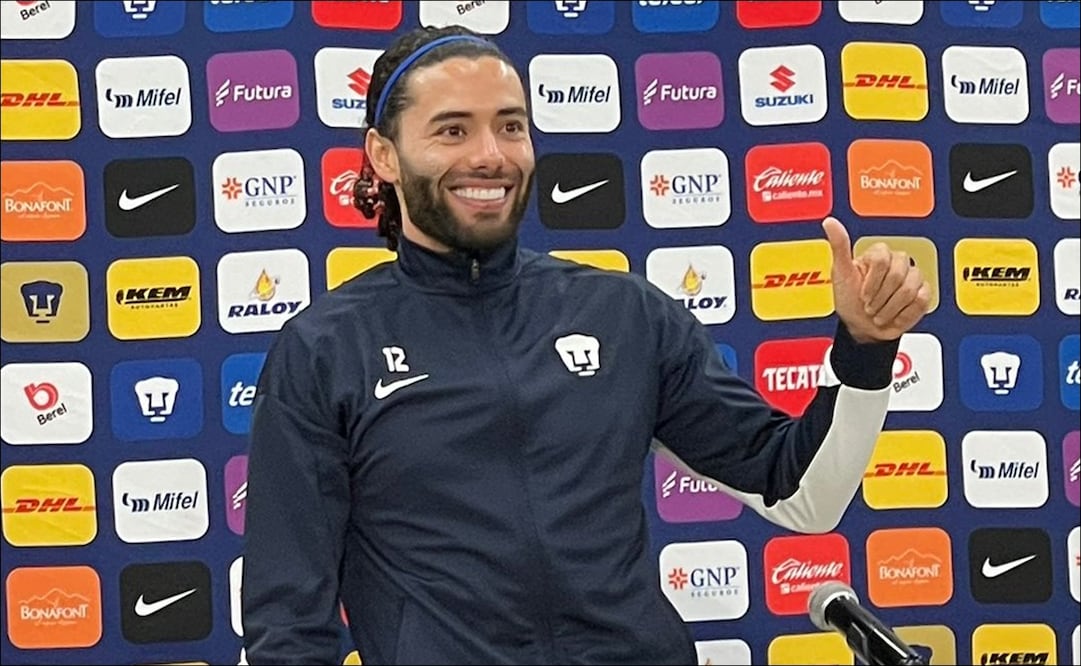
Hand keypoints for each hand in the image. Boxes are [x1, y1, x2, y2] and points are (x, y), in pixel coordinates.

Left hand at [822, 216, 930, 343]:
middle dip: (880, 298)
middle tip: (870, 305)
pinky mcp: (923, 293)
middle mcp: (897, 263)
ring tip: (879, 312)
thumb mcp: (840, 273)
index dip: (871, 282)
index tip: (862, 293)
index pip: (882, 260)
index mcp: (878, 255)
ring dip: (889, 308)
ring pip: (909, 290)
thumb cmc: (849, 300)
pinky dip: (904, 314)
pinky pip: (921, 300)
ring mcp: (912, 277)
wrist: (861, 327)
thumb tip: (830, 222)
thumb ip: (839, 246)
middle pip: (897, 275)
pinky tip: (893, 315)